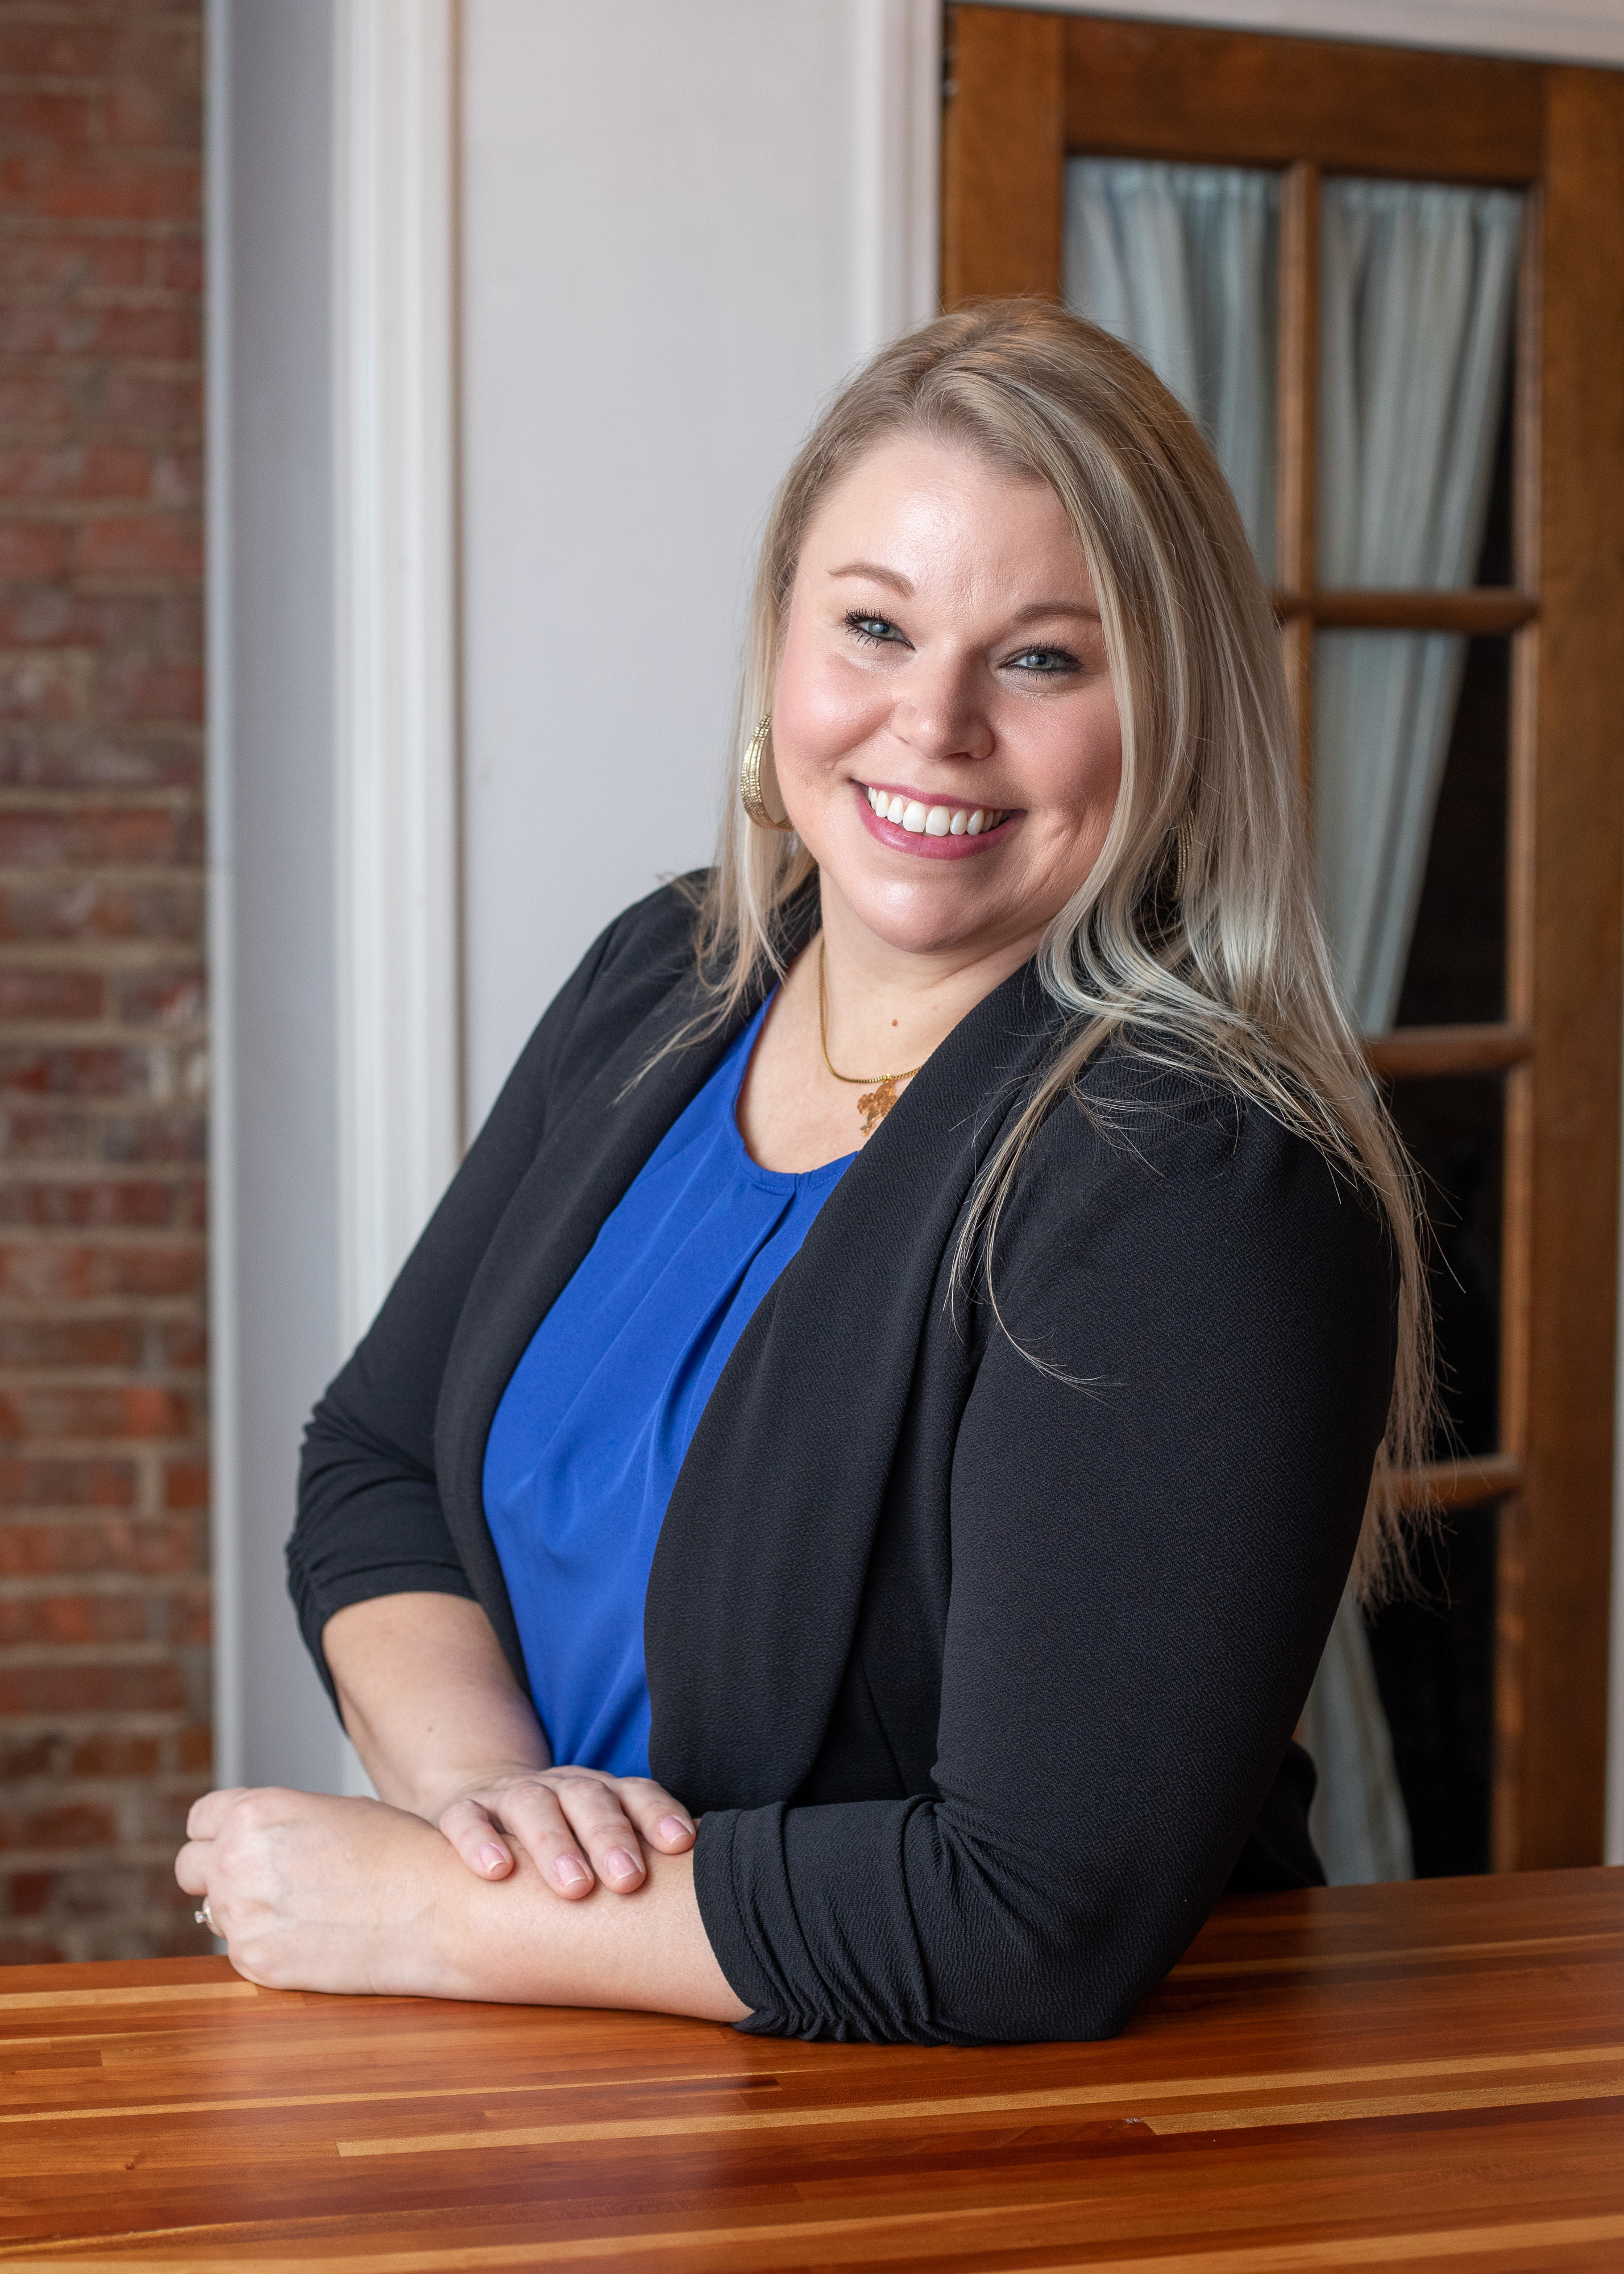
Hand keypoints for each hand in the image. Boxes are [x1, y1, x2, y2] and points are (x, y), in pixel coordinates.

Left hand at [175, 1785, 472, 1996]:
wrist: (440, 1908)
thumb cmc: (400, 1851)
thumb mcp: (331, 1812)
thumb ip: (278, 1827)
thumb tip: (249, 1848)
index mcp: (257, 1812)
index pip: (200, 1820)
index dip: (219, 1832)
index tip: (236, 1844)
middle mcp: (236, 1861)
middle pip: (189, 1868)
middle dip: (216, 1872)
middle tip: (259, 1881)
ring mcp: (242, 1916)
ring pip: (215, 1913)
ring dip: (243, 1910)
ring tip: (301, 1909)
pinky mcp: (256, 1963)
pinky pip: (240, 1951)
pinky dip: (267, 1945)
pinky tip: (313, 1936)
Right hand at [435, 1765, 695, 1897]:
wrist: (489, 1810)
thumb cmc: (563, 1843)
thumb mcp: (600, 1843)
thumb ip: (640, 1859)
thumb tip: (708, 1909)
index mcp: (602, 1792)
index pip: (636, 1793)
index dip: (660, 1815)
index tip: (682, 1846)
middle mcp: (560, 1787)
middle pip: (589, 1799)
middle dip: (610, 1837)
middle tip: (628, 1881)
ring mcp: (511, 1796)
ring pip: (533, 1806)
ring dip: (555, 1843)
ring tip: (574, 1887)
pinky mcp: (465, 1810)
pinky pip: (468, 1820)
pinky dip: (479, 1842)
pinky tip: (496, 1871)